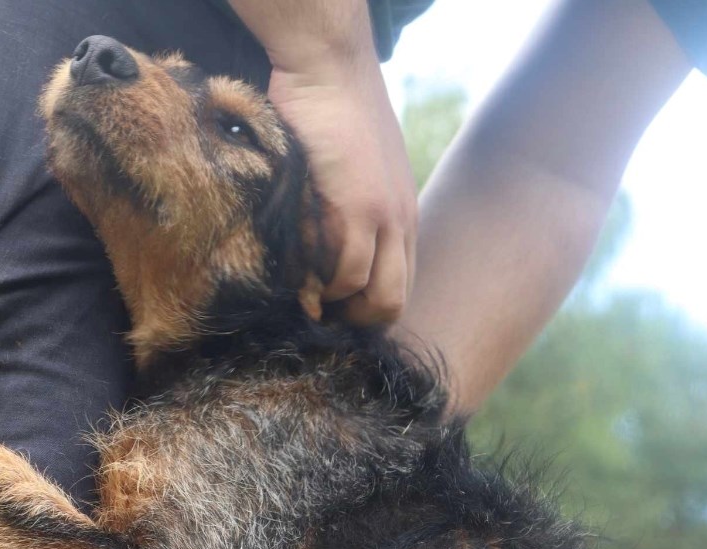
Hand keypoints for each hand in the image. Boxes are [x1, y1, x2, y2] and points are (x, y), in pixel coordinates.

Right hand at [226, 0, 417, 325]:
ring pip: (378, 296)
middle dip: (355, 321)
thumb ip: (349, 206)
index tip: (331, 312)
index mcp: (403, 212)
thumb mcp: (352, 167)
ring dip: (338, 308)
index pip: (400, 284)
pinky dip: (325, 285)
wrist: (328, 69)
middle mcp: (403, 219)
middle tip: (318, 318)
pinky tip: (303, 275)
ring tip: (307, 302)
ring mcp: (385, 216)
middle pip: (395, 302)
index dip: (366, 309)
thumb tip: (322, 246)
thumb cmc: (330, 112)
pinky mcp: (359, 208)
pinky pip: (350, 270)